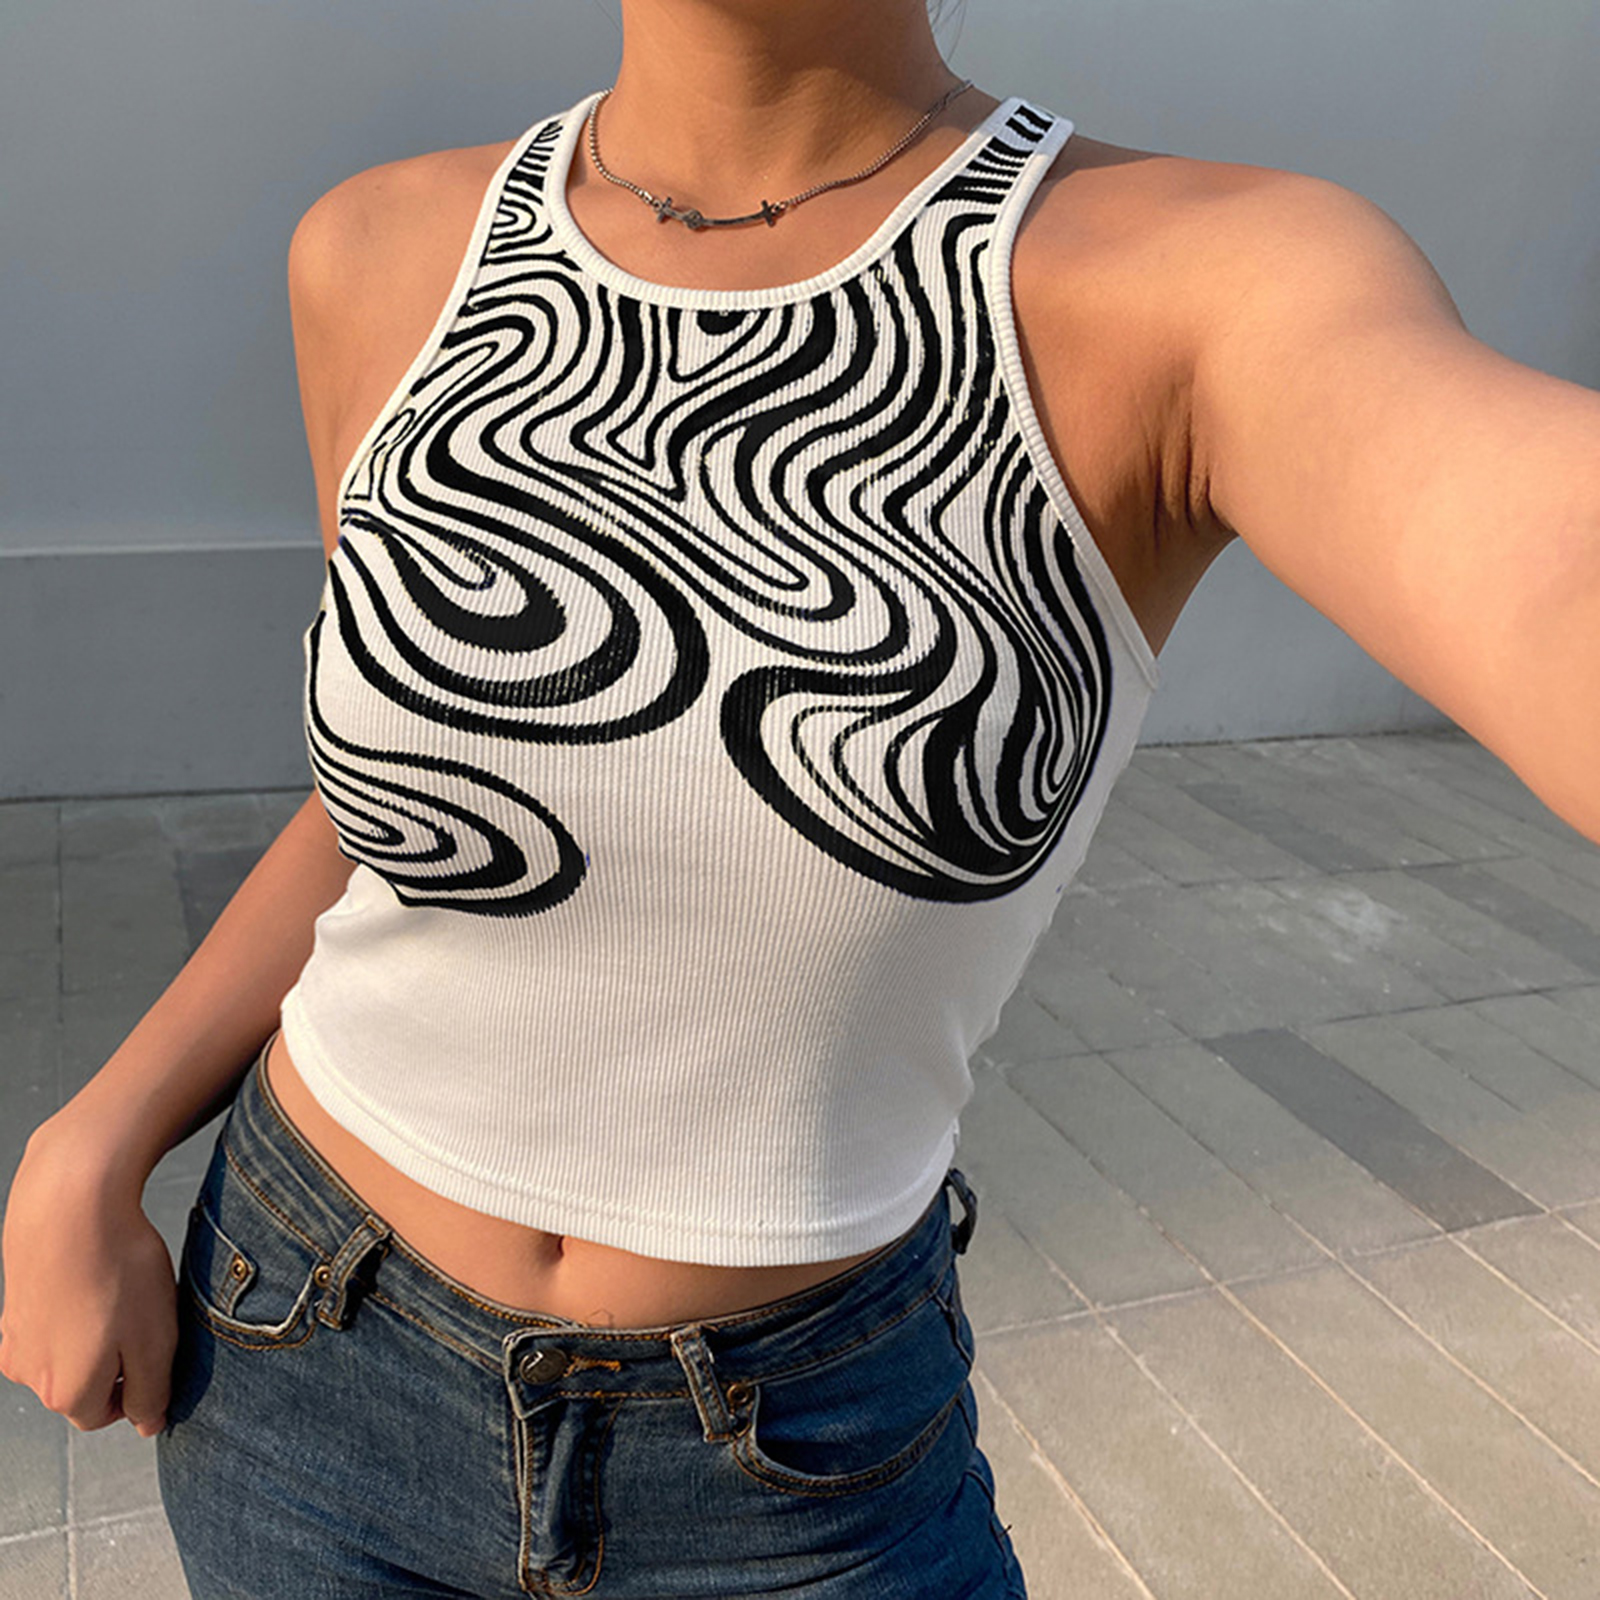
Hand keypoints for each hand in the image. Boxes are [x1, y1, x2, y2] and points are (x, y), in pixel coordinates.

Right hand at [0, 1127, 177, 1437]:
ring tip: (115, 1289)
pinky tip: (90, 1277)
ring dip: (92, 1331)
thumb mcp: (155, 1340)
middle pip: (83, 1384)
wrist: (70, 1207)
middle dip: (114, 1357)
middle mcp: (30, 1375)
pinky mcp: (11, 1307)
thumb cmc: (119, 1270)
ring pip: (65, 1352)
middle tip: (138, 1312)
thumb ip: (151, 1392)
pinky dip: (72, 1307)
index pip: (106, 1413)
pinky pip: (50, 1322)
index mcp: (67, 1392)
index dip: (137, 1383)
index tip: (153, 1345)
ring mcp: (14, 1340)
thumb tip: (148, 1424)